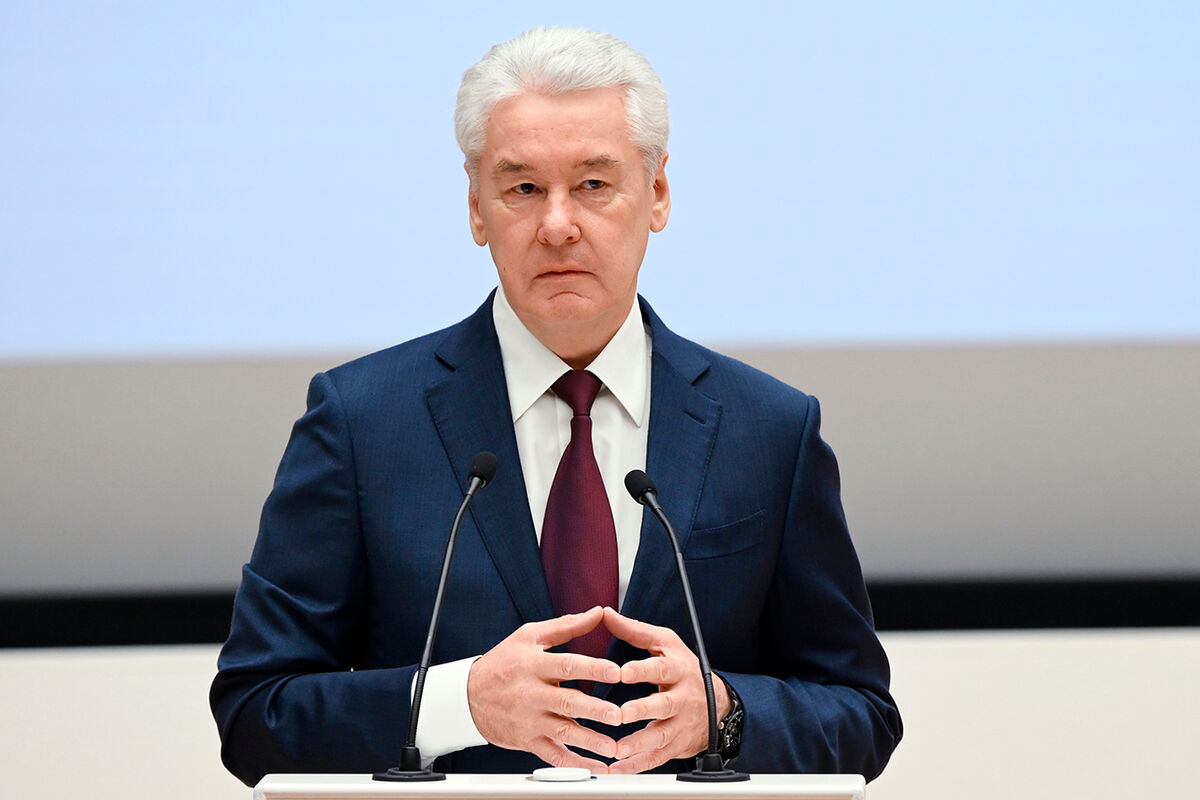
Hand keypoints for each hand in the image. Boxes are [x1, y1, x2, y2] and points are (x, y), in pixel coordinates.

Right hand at [467, 606, 621, 770]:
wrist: (467, 696)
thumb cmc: (502, 662)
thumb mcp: (529, 636)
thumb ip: (566, 626)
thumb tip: (598, 612)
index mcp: (533, 665)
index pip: (566, 665)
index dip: (592, 668)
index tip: (616, 671)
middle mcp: (532, 693)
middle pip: (566, 702)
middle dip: (594, 709)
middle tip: (618, 715)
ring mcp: (529, 719)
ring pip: (562, 731)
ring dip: (589, 740)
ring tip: (612, 747)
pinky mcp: (528, 740)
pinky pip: (553, 755)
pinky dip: (574, 763)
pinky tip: (595, 767)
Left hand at [602, 607, 730, 773]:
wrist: (717, 704)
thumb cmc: (682, 669)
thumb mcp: (665, 644)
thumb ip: (635, 631)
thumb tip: (606, 614)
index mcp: (677, 669)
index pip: (660, 669)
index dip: (642, 671)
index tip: (622, 673)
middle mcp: (681, 697)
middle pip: (663, 705)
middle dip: (642, 710)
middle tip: (621, 713)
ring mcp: (680, 723)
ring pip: (661, 736)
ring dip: (638, 743)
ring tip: (617, 749)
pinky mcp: (676, 745)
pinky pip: (657, 758)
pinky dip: (637, 765)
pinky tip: (617, 767)